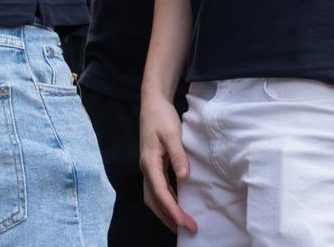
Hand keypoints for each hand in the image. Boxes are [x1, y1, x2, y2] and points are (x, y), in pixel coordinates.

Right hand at [138, 93, 196, 234]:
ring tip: (181, 224)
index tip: (186, 223)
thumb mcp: (172, 133)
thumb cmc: (161, 117)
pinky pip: (156, 189)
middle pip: (154, 201)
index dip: (173, 210)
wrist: (152, 103)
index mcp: (149, 162)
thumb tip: (184, 177)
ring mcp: (147, 168)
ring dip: (165, 212)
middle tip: (188, 229)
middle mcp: (146, 168)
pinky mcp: (152, 165)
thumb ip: (178, 155)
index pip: (161, 193)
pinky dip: (165, 201)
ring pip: (152, 198)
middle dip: (169, 217)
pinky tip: (175, 205)